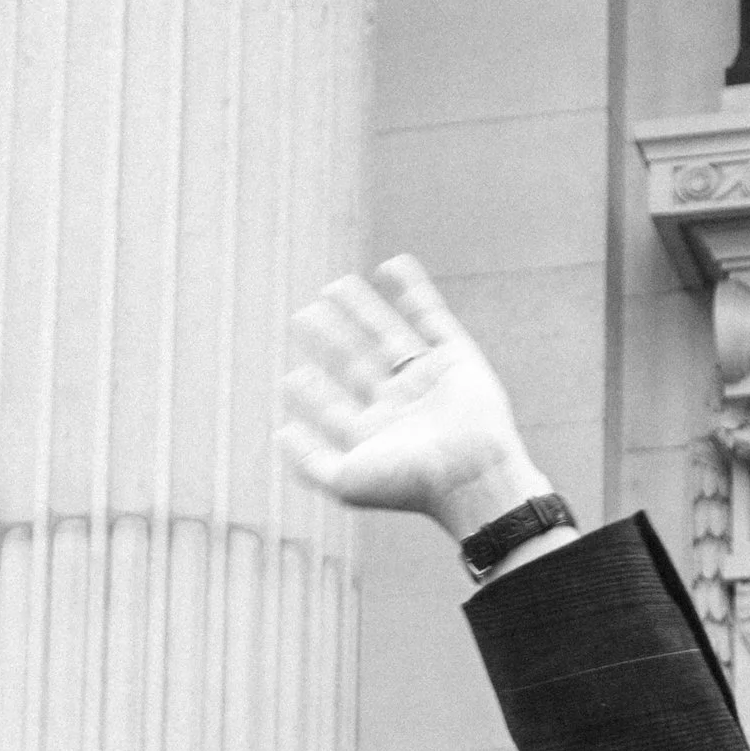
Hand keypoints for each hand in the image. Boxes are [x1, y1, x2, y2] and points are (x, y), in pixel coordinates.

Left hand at [281, 255, 550, 546]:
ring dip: (363, 310)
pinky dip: (414, 290)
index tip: (294, 376)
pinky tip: (392, 266)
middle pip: (358, 363)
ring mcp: (429, 379)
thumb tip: (280, 433)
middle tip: (304, 315)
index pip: (338, 407)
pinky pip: (432, 316)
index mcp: (378, 434)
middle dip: (332, 340)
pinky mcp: (456, 357)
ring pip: (389, 335)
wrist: (468, 475)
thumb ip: (309, 461)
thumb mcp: (346, 481)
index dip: (314, 393)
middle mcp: (401, 405)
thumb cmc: (407, 484)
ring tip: (335, 286)